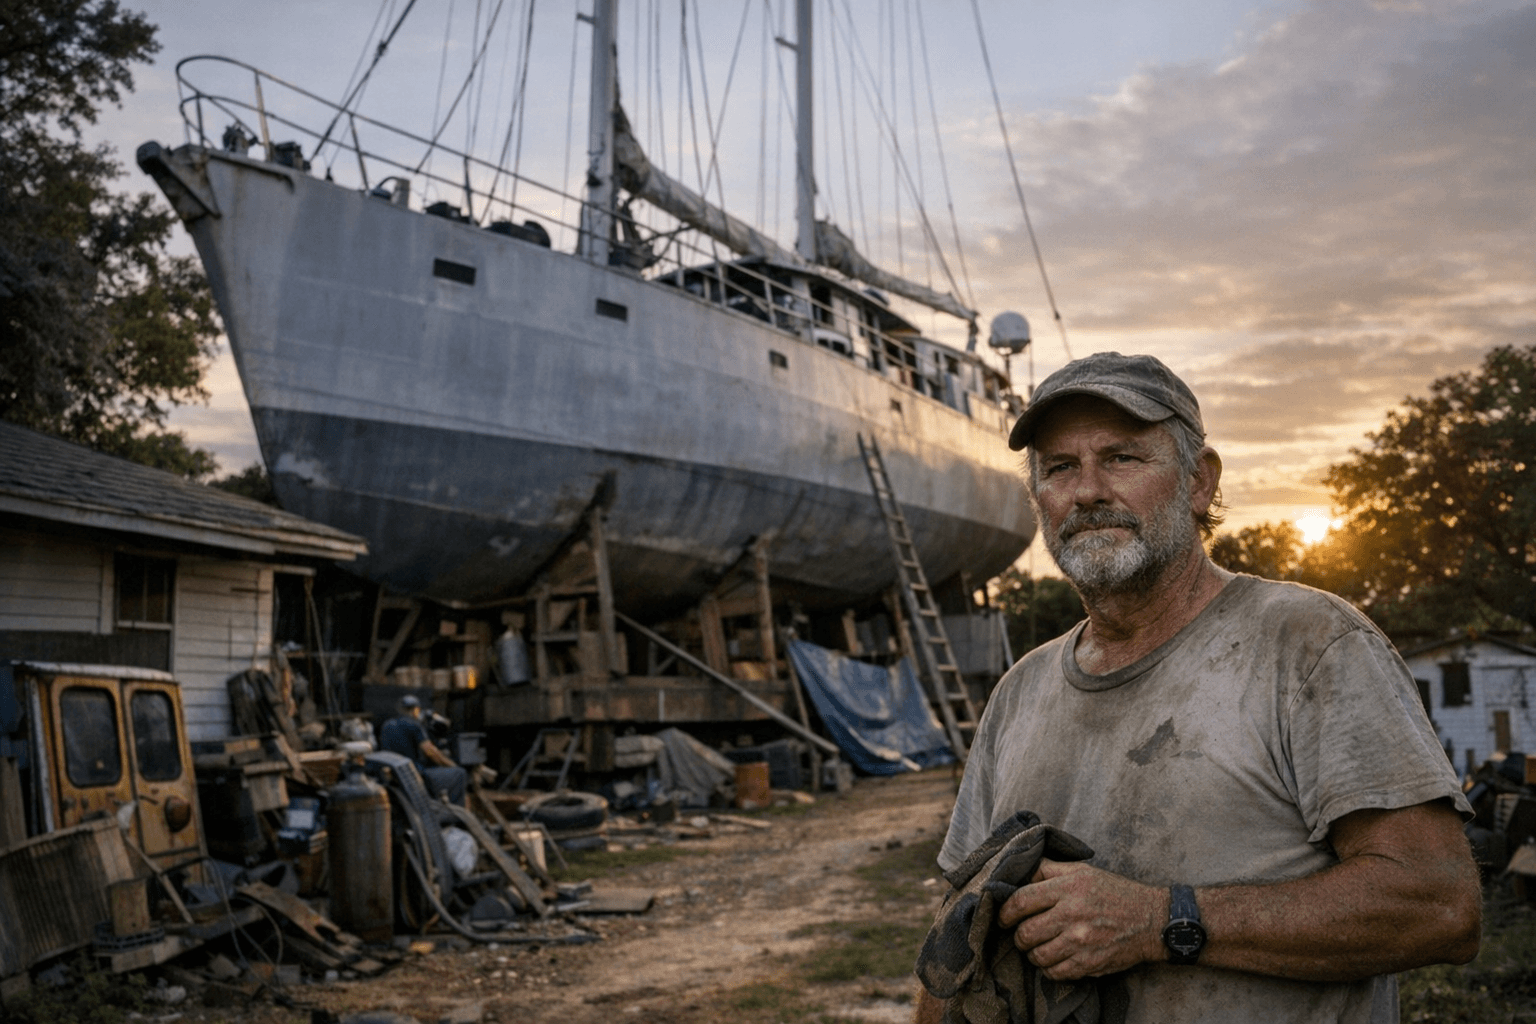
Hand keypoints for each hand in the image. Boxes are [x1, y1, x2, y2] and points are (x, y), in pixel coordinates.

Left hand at [998, 859, 1163, 979]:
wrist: (1151, 920)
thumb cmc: (1114, 892)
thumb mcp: (1082, 870)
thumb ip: (1049, 869)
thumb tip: (1019, 873)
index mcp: (1068, 887)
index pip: (1021, 901)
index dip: (1005, 912)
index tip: (1004, 917)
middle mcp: (1072, 914)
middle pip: (1025, 932)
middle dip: (1018, 936)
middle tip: (1022, 934)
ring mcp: (1081, 941)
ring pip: (1037, 955)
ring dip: (1032, 954)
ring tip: (1038, 947)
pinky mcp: (1089, 963)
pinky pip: (1055, 973)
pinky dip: (1049, 969)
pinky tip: (1054, 959)